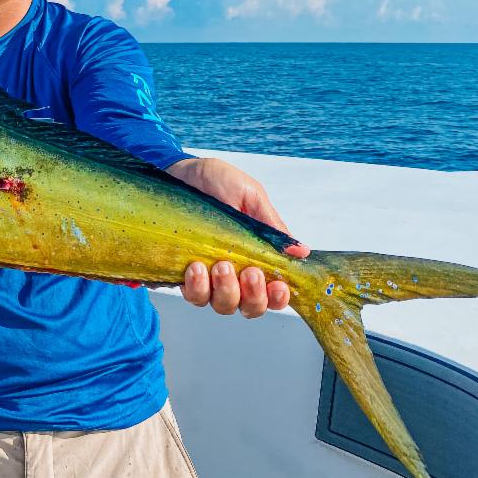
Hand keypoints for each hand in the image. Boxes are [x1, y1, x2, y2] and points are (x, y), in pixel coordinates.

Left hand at [168, 157, 309, 317]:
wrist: (177, 171)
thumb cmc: (216, 182)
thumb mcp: (249, 196)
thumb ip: (271, 226)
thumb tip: (300, 251)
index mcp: (258, 257)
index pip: (274, 293)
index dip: (279, 298)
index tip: (278, 285)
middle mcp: (235, 275)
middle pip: (251, 307)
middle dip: (253, 295)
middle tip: (249, 270)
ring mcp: (209, 278)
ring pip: (223, 305)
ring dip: (226, 290)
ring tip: (221, 264)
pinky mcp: (183, 276)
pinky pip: (193, 295)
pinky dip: (197, 287)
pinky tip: (196, 268)